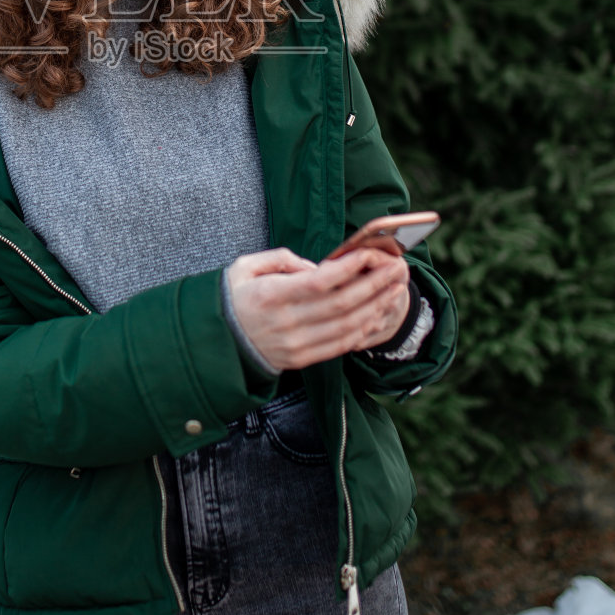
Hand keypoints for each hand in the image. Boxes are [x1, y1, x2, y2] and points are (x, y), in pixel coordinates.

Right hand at [227, 244, 410, 370]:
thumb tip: (315, 266)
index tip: (368, 255)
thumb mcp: (246, 266)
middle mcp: (286, 322)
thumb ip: (280, 259)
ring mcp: (296, 344)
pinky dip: (363, 331)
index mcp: (270, 295)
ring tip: (396, 289)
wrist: (218, 342)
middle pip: (340, 304)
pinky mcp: (302, 359)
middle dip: (374, 285)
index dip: (347, 269)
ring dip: (376, 308)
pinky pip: (340, 346)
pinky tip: (379, 315)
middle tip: (397, 269)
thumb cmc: (235, 297)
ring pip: (346, 327)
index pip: (318, 282)